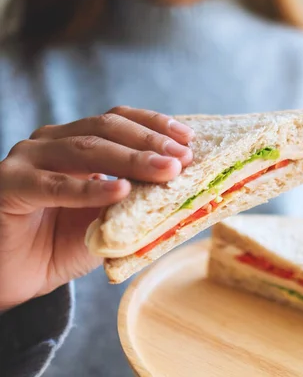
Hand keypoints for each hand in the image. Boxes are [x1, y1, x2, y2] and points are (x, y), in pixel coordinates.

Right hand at [0, 107, 194, 310]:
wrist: (14, 276)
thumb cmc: (63, 244)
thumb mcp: (111, 218)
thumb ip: (140, 201)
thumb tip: (190, 192)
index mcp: (78, 142)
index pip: (120, 120)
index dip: (154, 125)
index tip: (188, 139)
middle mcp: (52, 141)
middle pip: (107, 128)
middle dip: (150, 142)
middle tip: (182, 158)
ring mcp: (28, 159)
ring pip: (85, 149)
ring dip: (131, 160)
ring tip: (166, 171)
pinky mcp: (9, 184)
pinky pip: (53, 185)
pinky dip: (89, 188)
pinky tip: (120, 191)